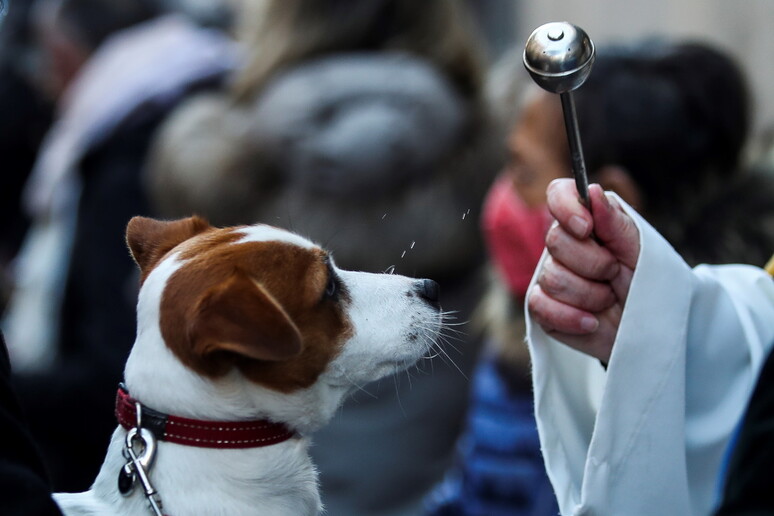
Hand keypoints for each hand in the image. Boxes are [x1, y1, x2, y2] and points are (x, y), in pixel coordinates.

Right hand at [527, 179, 639, 362]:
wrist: (649, 329)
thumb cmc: (648, 285)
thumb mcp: (643, 251)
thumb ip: (616, 222)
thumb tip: (592, 191)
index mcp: (587, 221)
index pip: (559, 194)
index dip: (566, 207)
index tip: (586, 227)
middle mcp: (564, 245)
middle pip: (555, 241)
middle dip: (594, 263)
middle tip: (615, 273)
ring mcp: (550, 276)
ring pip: (552, 278)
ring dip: (590, 295)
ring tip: (609, 299)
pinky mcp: (543, 308)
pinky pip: (539, 306)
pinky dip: (571, 317)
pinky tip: (592, 322)